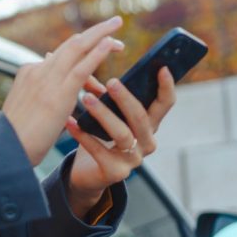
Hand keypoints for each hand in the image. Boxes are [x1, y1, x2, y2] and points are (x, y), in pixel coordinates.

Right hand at [1, 16, 124, 165]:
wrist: (6, 148)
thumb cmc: (17, 136)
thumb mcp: (27, 108)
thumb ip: (41, 94)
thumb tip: (55, 94)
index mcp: (29, 73)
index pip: (60, 55)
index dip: (82, 47)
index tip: (98, 45)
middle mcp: (37, 70)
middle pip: (70, 44)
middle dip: (93, 32)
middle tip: (114, 23)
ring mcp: (46, 80)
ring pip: (76, 48)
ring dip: (99, 33)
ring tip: (117, 26)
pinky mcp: (58, 93)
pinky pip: (82, 68)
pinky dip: (97, 53)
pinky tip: (110, 44)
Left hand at [63, 65, 177, 214]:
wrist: (86, 173)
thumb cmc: (98, 137)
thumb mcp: (106, 114)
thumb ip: (103, 93)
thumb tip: (89, 63)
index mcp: (149, 125)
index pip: (165, 104)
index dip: (166, 86)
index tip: (162, 67)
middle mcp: (146, 142)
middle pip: (141, 118)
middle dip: (126, 98)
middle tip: (111, 81)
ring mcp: (133, 159)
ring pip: (122, 134)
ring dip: (104, 114)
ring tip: (85, 98)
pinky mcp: (115, 173)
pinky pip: (98, 151)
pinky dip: (82, 135)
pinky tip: (70, 122)